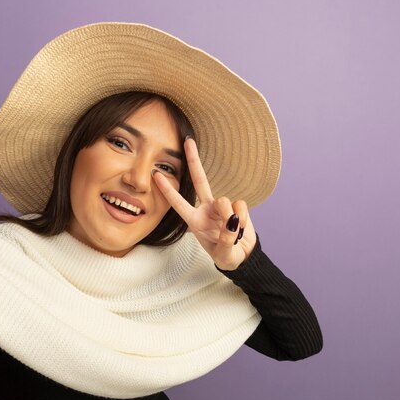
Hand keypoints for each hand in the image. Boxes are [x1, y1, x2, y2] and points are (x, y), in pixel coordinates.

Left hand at [152, 137, 256, 270]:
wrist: (243, 257)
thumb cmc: (226, 256)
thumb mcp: (223, 254)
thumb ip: (226, 238)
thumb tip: (233, 219)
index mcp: (194, 221)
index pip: (178, 203)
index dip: (167, 190)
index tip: (155, 175)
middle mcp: (206, 209)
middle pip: (199, 180)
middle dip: (194, 160)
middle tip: (188, 141)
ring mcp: (222, 206)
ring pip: (225, 201)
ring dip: (231, 219)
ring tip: (233, 233)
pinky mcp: (238, 207)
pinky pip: (241, 206)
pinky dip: (244, 220)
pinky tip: (242, 228)